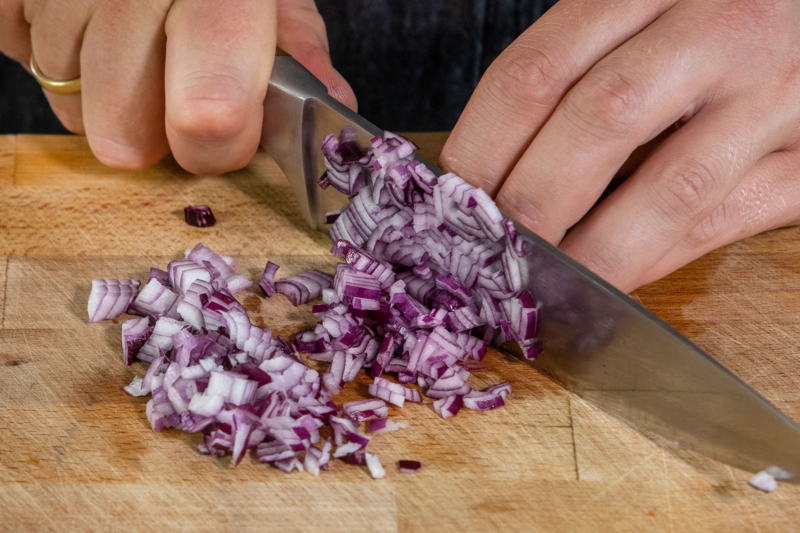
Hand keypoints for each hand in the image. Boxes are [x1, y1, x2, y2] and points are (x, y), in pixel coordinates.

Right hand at [0, 0, 355, 174]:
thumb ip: (298, 49)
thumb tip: (329, 114)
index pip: (210, 114)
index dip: (219, 148)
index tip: (223, 137)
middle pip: (123, 133)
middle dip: (153, 134)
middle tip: (171, 90)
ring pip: (68, 102)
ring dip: (101, 93)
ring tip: (130, 38)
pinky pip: (17, 53)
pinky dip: (53, 50)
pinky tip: (87, 17)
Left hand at [439, 0, 799, 292]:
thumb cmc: (710, 19)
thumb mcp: (641, 14)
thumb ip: (577, 72)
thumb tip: (486, 172)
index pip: (536, 72)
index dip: (479, 149)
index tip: (445, 204)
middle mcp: (721, 31)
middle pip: (597, 125)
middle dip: (529, 208)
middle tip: (486, 257)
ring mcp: (776, 97)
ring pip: (667, 193)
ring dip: (590, 255)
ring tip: (540, 290)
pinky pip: (724, 225)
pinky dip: (655, 264)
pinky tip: (610, 285)